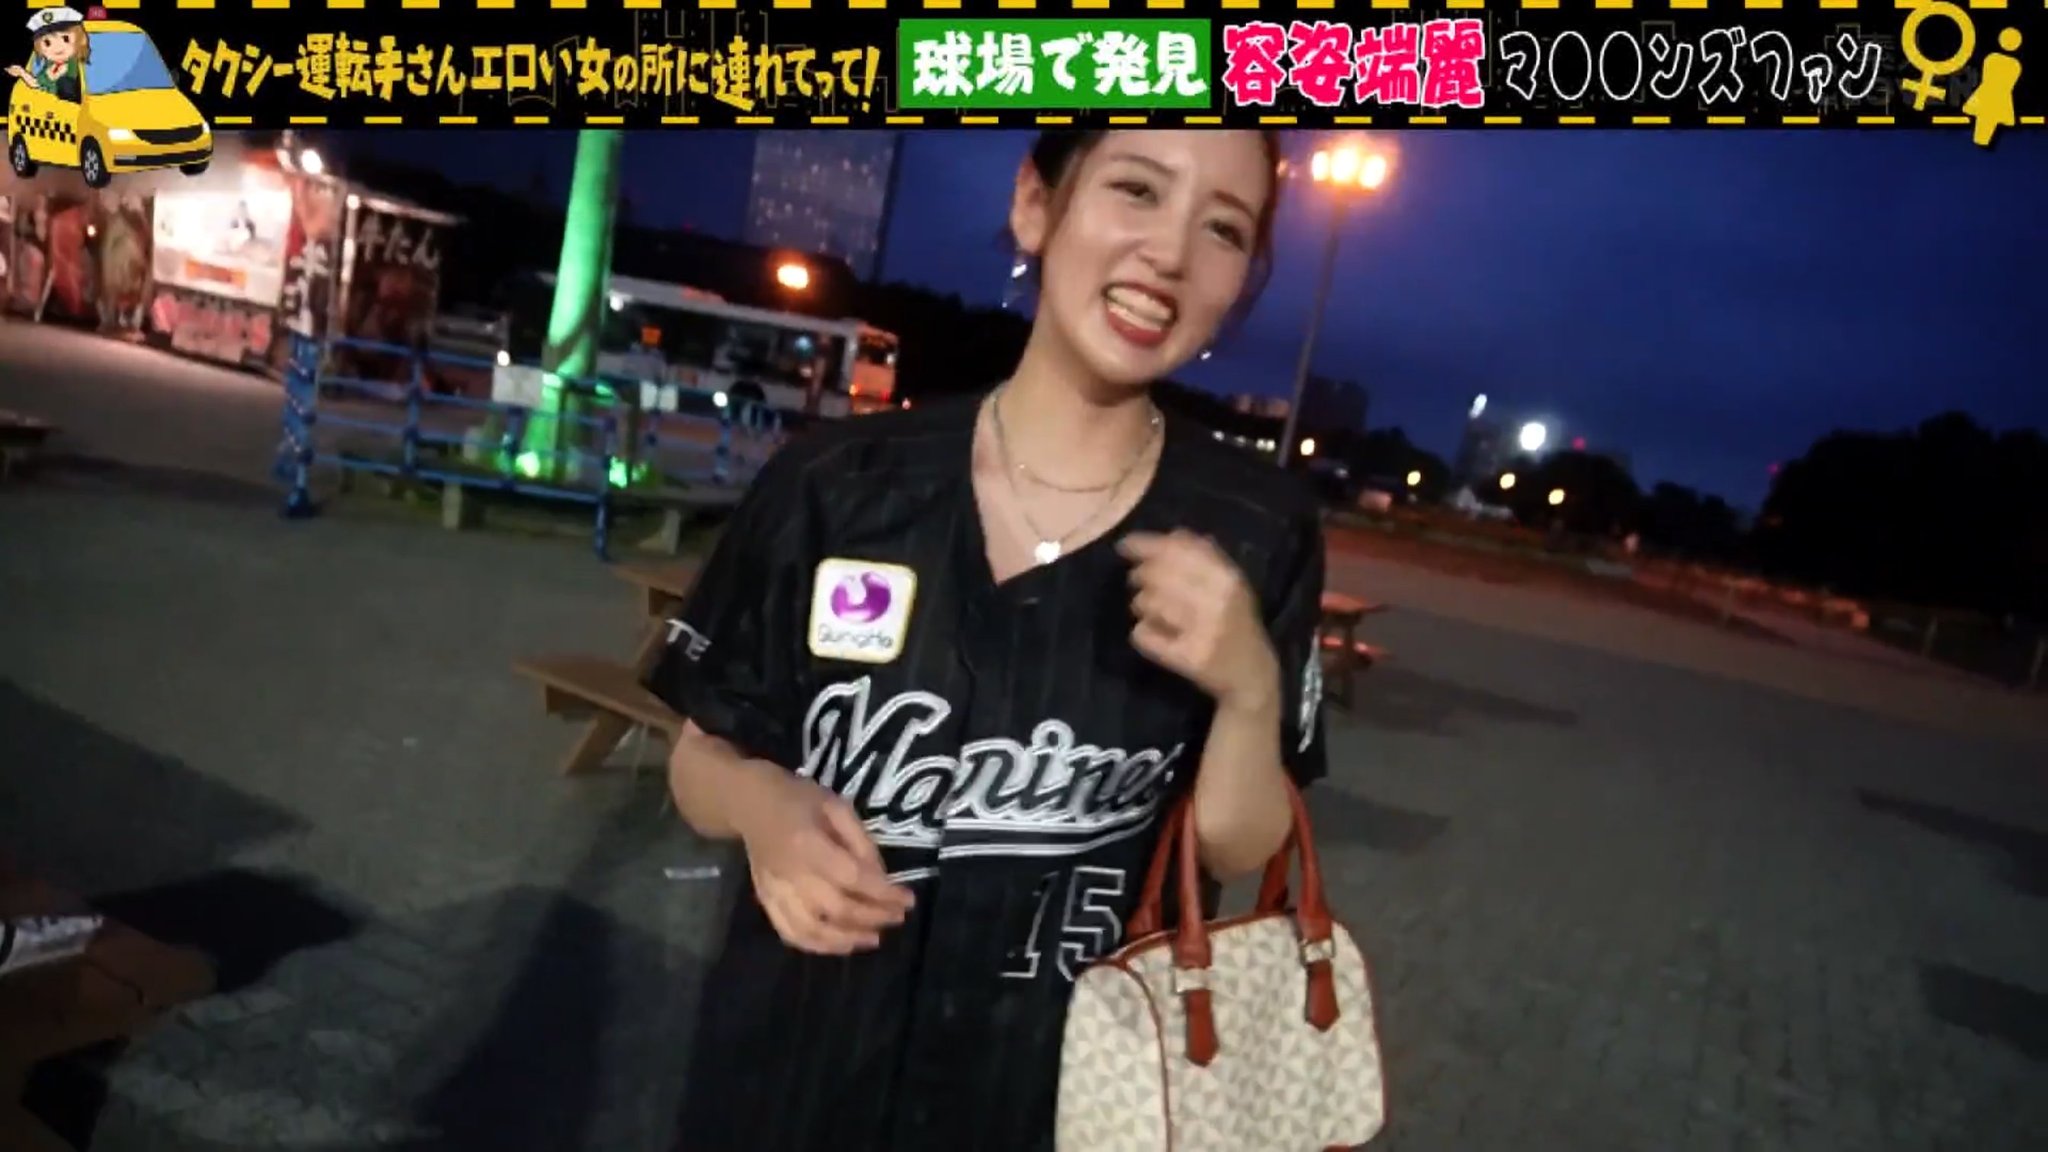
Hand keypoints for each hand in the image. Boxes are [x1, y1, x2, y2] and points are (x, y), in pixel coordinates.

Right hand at [735, 769, 914, 954]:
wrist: (749, 804)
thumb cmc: (798, 799)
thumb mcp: (836, 807)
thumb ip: (860, 842)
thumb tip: (881, 878)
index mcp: (808, 845)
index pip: (852, 878)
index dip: (883, 894)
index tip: (908, 900)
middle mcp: (790, 874)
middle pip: (836, 909)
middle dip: (873, 917)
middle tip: (898, 918)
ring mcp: (775, 892)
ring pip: (813, 931)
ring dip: (847, 940)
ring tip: (873, 938)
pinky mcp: (766, 902)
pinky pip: (791, 934)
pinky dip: (817, 946)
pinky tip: (840, 944)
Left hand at [1118, 530, 1278, 711]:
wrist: (1253, 674)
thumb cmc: (1237, 622)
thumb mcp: (1232, 584)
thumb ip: (1206, 556)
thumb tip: (1171, 534)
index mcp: (1228, 578)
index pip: (1176, 550)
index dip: (1145, 545)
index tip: (1124, 545)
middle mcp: (1216, 601)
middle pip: (1155, 574)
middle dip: (1139, 576)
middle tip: (1139, 582)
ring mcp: (1201, 632)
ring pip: (1146, 603)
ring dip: (1141, 605)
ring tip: (1153, 611)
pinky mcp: (1186, 659)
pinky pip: (1143, 635)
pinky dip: (1142, 632)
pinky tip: (1155, 634)